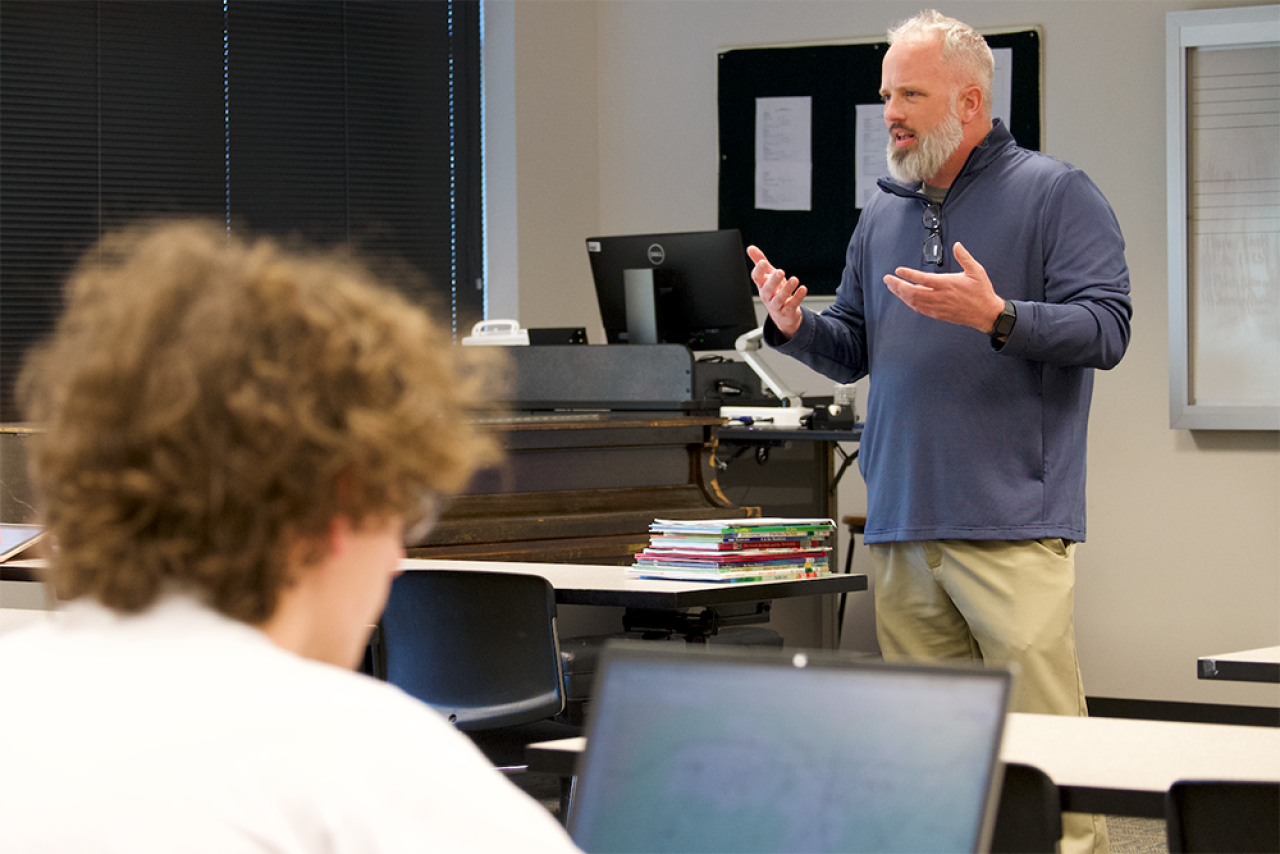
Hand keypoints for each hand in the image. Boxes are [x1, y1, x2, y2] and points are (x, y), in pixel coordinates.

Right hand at [747, 244, 805, 338]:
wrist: (782, 315)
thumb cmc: (774, 291)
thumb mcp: (767, 276)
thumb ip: (760, 262)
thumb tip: (750, 248)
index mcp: (762, 285)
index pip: (757, 278)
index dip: (759, 271)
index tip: (763, 262)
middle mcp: (767, 296)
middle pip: (768, 289)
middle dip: (773, 281)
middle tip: (780, 271)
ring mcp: (777, 305)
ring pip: (780, 299)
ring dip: (787, 289)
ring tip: (795, 280)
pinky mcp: (787, 311)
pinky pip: (792, 304)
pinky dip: (797, 297)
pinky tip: (803, 289)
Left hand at [883, 242, 1004, 332]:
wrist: (986, 313)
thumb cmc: (982, 292)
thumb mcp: (976, 271)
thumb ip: (965, 257)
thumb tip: (957, 245)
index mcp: (948, 284)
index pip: (923, 279)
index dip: (909, 275)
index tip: (898, 270)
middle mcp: (940, 297)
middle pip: (913, 292)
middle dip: (897, 286)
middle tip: (887, 279)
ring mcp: (938, 307)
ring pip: (914, 302)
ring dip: (901, 294)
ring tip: (892, 287)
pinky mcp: (938, 314)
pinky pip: (919, 309)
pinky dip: (909, 302)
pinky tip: (904, 298)